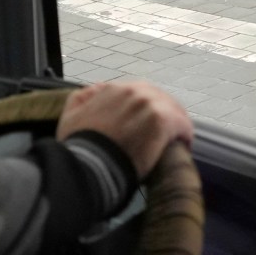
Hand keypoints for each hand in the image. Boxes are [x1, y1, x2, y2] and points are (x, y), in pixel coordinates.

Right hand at [60, 80, 193, 178]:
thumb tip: (98, 88)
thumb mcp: (71, 115)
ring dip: (176, 124)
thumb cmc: (80, 146)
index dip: (146, 108)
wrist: (90, 165)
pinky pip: (182, 124)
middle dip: (164, 113)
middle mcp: (134, 91)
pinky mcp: (162, 121)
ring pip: (173, 110)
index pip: (140, 92)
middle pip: (160, 98)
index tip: (147, 122)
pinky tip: (184, 145)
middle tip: (167, 132)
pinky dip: (184, 134)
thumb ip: (83, 97)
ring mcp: (149, 104)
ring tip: (178, 140)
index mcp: (114, 89)